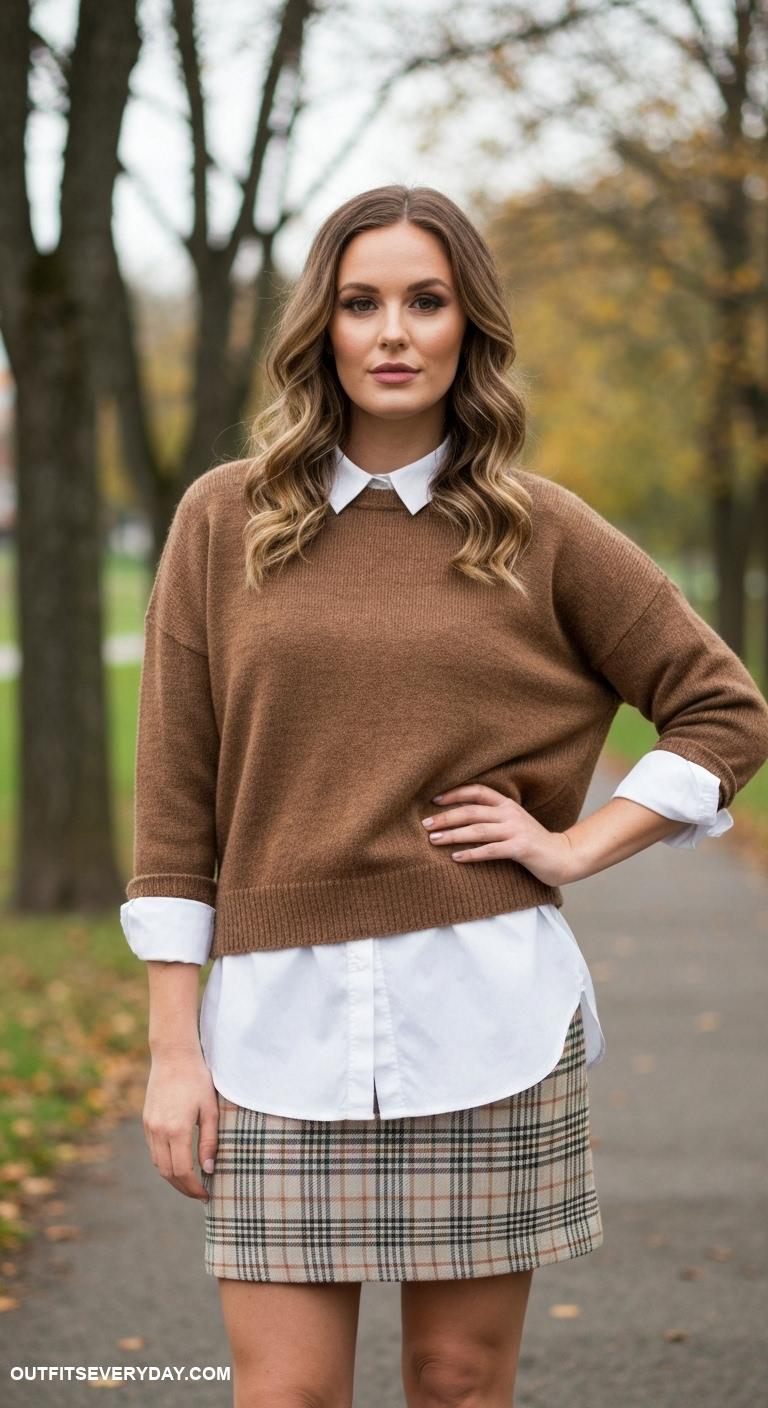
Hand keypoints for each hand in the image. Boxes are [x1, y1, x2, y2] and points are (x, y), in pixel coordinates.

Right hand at [143, 1048, 219, 1201]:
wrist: (173, 1055)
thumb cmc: (198, 1079)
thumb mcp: (211, 1110)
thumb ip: (210, 1141)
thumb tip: (209, 1169)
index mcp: (177, 1129)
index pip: (183, 1171)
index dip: (194, 1188)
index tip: (206, 1194)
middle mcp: (159, 1131)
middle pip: (168, 1173)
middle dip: (184, 1188)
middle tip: (200, 1193)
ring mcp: (150, 1126)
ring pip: (158, 1164)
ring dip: (173, 1178)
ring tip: (191, 1182)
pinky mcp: (146, 1121)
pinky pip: (153, 1151)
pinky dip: (165, 1163)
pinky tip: (179, 1162)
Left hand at [421, 782, 576, 887]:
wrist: (563, 856)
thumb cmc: (532, 841)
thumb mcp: (513, 822)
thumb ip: (493, 817)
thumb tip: (460, 818)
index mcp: (507, 804)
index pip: (477, 791)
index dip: (455, 794)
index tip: (434, 801)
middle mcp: (510, 813)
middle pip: (472, 811)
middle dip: (446, 817)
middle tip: (425, 824)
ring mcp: (516, 830)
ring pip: (478, 830)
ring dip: (453, 835)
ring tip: (434, 840)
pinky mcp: (520, 848)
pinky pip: (490, 850)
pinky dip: (471, 854)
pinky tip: (456, 858)